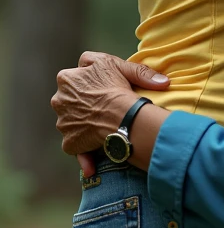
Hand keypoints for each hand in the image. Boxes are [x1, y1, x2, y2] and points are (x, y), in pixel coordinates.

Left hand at [51, 52, 169, 177]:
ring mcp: (62, 123)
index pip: (73, 80)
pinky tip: (97, 159)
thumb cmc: (120, 89)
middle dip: (83, 106)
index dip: (88, 85)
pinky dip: (85, 150)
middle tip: (104, 109)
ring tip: (105, 129)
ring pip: (73, 124)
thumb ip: (132, 69)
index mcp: (67, 78)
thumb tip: (160, 80)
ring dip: (85, 126)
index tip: (102, 90)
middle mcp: (59, 100)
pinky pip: (77, 146)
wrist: (120, 116)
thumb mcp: (126, 68)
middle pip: (70, 103)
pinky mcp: (69, 143)